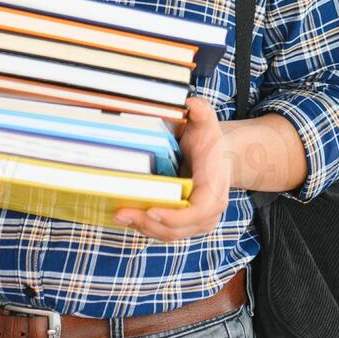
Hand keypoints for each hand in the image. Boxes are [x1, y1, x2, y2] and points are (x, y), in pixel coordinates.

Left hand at [113, 96, 229, 240]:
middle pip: (177, 229)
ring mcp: (196, 222)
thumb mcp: (207, 123)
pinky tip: (127, 215)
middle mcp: (209, 212)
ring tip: (120, 214)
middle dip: (148, 224)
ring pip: (168, 234)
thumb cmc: (209, 141)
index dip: (175, 216)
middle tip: (122, 213)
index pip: (199, 211)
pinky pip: (164, 232)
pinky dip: (145, 227)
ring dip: (143, 228)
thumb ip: (201, 112)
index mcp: (215, 189)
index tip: (151, 210)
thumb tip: (191, 104)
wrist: (218, 158)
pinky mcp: (184, 225)